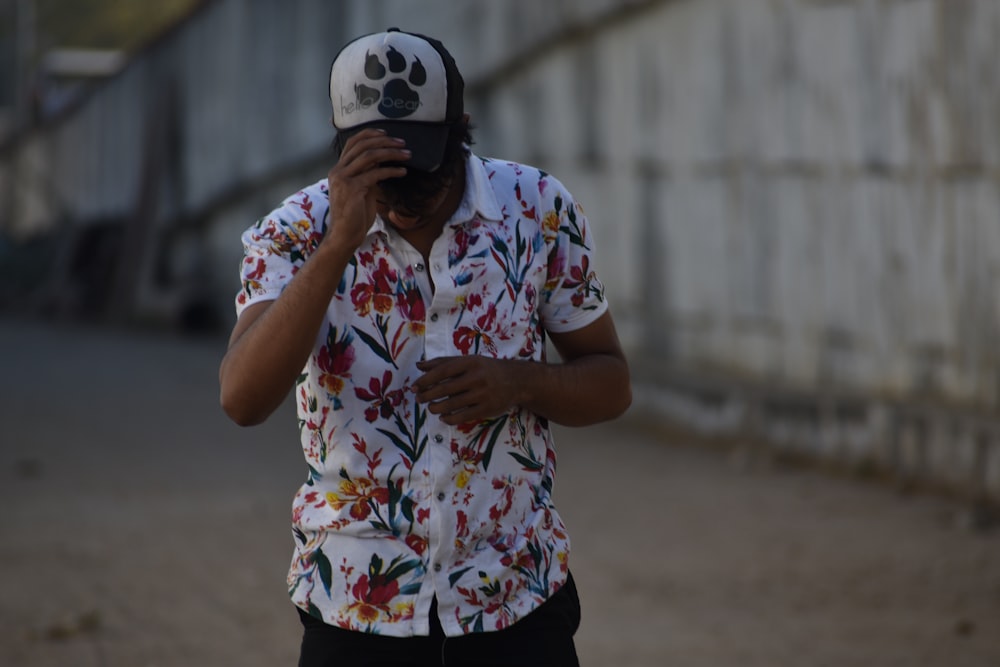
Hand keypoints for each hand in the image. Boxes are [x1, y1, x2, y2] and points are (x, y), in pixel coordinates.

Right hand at [324, 129, 409, 251]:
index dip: (370, 134)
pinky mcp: (352, 188)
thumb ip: (368, 174)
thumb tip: (382, 159)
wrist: (344, 235)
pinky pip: (376, 173)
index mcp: (338, 170)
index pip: (352, 143)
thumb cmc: (355, 216)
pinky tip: (402, 172)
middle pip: (362, 146)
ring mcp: (343, 179)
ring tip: (406, 155)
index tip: (387, 134)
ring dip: (391, 153)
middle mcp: (338, 171)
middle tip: (402, 143)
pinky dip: (392, 170)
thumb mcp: (362, 189)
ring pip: (370, 156)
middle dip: (385, 142)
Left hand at [413, 356, 529, 424]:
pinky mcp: (487, 409)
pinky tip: (443, 417)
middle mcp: (477, 377)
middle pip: (445, 388)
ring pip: (452, 404)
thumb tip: (419, 365)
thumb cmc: (486, 369)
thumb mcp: (468, 361)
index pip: (443, 370)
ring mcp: (483, 394)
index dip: (426, 379)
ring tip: (430, 407)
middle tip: (418, 399)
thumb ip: (444, 362)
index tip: (414, 386)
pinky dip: (449, 418)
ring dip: (436, 407)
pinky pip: (463, 416)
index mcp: (471, 362)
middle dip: (427, 395)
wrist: (516, 381)